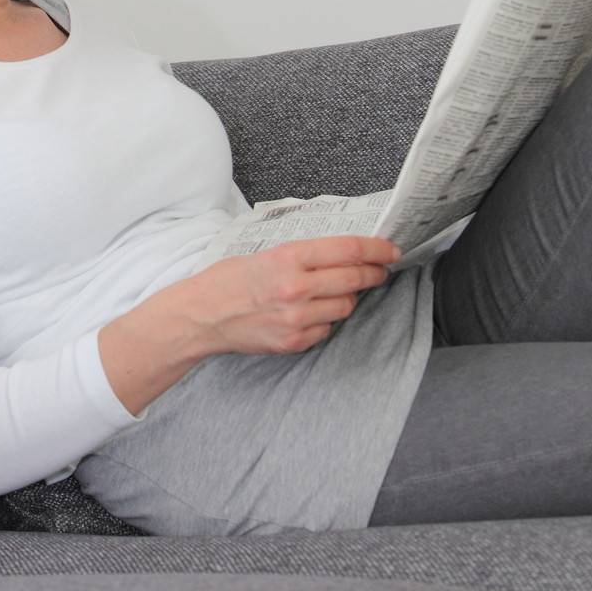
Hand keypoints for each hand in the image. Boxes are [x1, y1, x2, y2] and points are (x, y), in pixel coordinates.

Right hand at [183, 236, 401, 356]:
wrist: (201, 316)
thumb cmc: (227, 280)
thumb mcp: (264, 252)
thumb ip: (302, 254)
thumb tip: (342, 252)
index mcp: (288, 258)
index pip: (348, 250)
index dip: (377, 249)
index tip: (390, 250)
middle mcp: (296, 289)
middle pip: (354, 279)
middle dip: (373, 273)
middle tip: (379, 270)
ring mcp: (297, 319)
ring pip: (345, 306)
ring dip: (348, 297)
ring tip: (336, 291)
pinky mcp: (294, 341)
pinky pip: (326, 329)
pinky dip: (325, 319)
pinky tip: (311, 312)